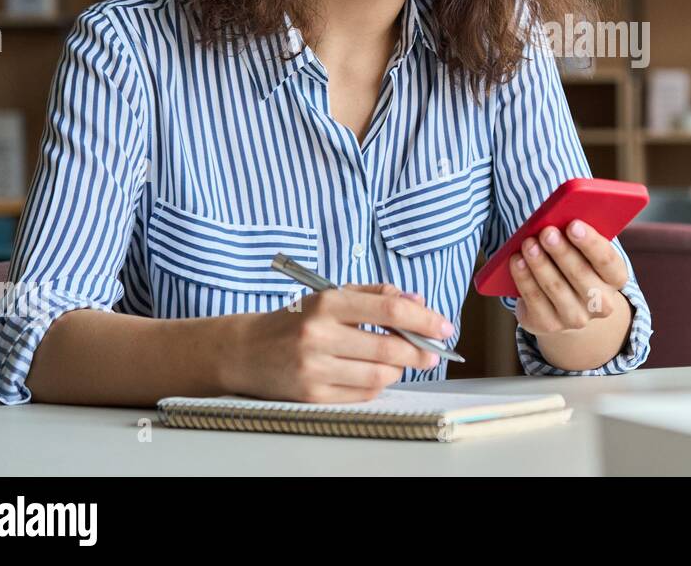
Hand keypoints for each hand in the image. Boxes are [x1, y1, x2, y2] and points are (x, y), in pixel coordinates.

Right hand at [221, 284, 455, 402]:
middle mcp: (319, 335)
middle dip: (420, 351)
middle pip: (388, 348)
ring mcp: (314, 368)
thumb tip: (418, 304)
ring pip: (379, 375)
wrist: (245, 350)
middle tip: (433, 351)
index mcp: (327, 302)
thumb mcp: (332, 295)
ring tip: (401, 361)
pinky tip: (375, 374)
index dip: (424, 320)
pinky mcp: (311, 395)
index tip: (444, 326)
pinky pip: (362, 394)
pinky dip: (377, 385)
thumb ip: (377, 296)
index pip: (389, 311)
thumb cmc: (297, 320)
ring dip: (399, 370)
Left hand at [509, 219, 628, 336]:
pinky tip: (517, 261)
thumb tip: (557, 220)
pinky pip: (534, 299)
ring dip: (539, 263)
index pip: (607, 260)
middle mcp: (601, 303)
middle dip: (561, 251)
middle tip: (546, 232)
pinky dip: (524, 278)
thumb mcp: (583, 252)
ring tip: (528, 243)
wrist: (564, 306)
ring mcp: (576, 318)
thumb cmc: (575, 265)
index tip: (573, 224)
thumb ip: (577, 237)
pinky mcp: (549, 324)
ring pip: (555, 287)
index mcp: (615, 278)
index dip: (590, 243)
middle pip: (580, 274)